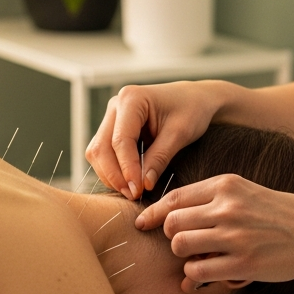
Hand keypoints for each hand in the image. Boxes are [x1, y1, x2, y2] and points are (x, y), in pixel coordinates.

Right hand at [85, 81, 221, 198]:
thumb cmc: (192, 110)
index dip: (127, 168)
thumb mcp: (180, 134)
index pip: (120, 140)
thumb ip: (159, 158)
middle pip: (101, 147)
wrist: (195, 98)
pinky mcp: (113, 128)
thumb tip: (143, 185)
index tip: (138, 190)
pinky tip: (129, 181)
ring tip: (132, 191)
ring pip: (98, 152)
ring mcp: (111, 116)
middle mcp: (115, 105)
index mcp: (131, 99)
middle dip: (114, 175)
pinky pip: (103, 152)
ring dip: (110, 174)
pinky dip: (113, 169)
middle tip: (133, 195)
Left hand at [135, 173, 293, 290]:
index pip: (175, 197)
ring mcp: (235, 236)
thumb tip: (175, 214)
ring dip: (183, 255)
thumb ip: (214, 199)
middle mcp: (228, 207)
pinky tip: (208, 273)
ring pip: (180, 245)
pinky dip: (196, 275)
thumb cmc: (283, 214)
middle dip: (171, 235)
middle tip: (182, 243)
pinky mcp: (243, 263)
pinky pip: (198, 271)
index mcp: (227, 185)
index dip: (154, 212)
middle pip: (173, 221)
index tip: (143, 222)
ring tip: (197, 257)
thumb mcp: (249, 192)